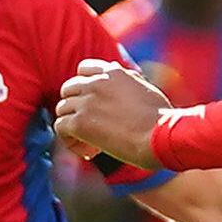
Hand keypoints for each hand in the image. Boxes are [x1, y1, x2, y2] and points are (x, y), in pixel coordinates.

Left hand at [53, 58, 169, 167]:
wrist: (161, 136)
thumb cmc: (161, 119)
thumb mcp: (146, 89)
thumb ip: (130, 82)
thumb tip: (129, 78)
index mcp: (113, 72)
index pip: (83, 69)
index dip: (83, 87)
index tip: (92, 104)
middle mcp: (96, 83)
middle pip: (68, 90)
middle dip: (75, 108)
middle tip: (90, 127)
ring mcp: (86, 102)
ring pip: (62, 110)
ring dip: (72, 126)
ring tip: (90, 143)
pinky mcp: (80, 123)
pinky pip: (60, 128)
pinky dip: (70, 141)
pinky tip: (89, 151)